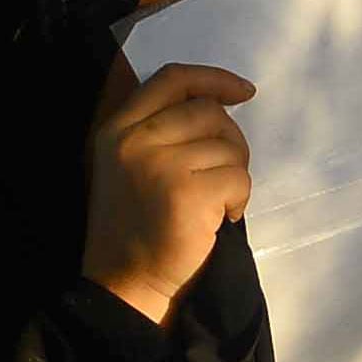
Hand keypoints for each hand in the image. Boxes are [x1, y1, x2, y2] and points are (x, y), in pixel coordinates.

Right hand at [81, 61, 255, 323]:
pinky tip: (220, 219)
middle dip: (230, 140)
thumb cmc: (136, 225)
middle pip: (208, 111)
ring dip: (234, 175)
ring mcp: (160, 165)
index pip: (172, 79)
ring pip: (229, 146)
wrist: (126, 282)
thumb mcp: (131, 164)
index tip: (244, 91)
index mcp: (118, 128)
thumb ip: (161, 128)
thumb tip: (221, 101)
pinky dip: (239, 199)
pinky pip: (238, 177)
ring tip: (215, 204)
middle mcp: (134, 140)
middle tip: (225, 173)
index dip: (213, 79)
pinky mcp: (187, 194)